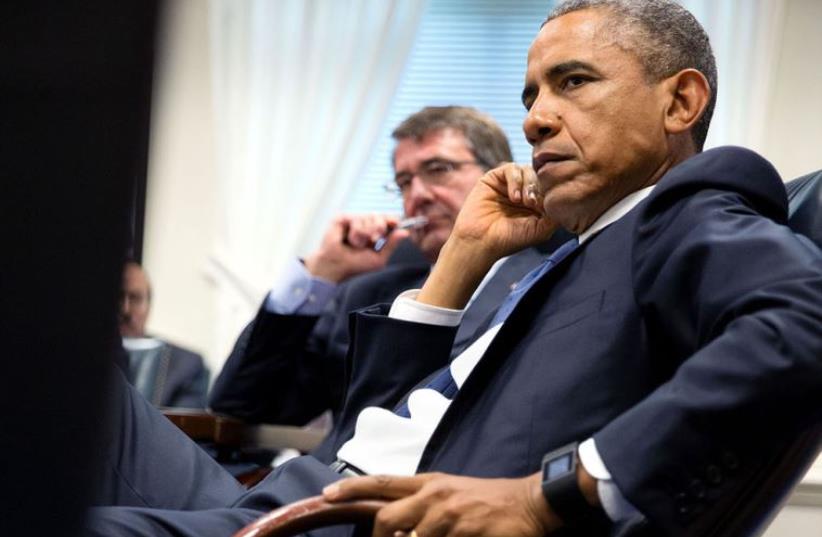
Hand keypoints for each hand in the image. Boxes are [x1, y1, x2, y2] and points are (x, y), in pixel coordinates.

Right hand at [304, 214, 409, 282]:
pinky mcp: (342, 218)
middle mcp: (363, 225)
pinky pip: (358, 218)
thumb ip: (391, 244)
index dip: (392, 220)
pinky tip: (350, 240)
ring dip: (365, 234)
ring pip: (369, 216)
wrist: (337, 266)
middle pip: (379, 216)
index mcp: (372, 233)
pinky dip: (357, 232)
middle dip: (379, 228)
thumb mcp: (379, 258)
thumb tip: (405, 232)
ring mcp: (352, 220)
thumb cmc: (355, 265)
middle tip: (373, 240)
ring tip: (356, 244)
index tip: (396, 223)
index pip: (385, 220)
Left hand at [323, 472, 560, 536]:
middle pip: (387, 517)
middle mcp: (434, 496)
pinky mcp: (465, 532)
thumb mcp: (453, 492)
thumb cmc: (491, 500)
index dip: (352, 488)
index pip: (383, 481)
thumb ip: (423, 505)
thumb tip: (401, 528)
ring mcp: (449, 515)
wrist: (530, 503)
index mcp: (430, 482)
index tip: (327, 494)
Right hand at [416, 164, 556, 308]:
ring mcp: (509, 184)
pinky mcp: (494, 178)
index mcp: (536, 203)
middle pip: (541, 176)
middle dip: (541, 187)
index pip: (552, 187)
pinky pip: (511, 168)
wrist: (481, 241)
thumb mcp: (542, 229)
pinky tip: (514, 197)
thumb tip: (567, 196)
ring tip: (524, 202)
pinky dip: (516, 180)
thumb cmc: (510, 239)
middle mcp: (523, 191)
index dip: (553, 192)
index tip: (549, 206)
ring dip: (529, 184)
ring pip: (528, 170)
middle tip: (534, 204)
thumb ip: (556, 214)